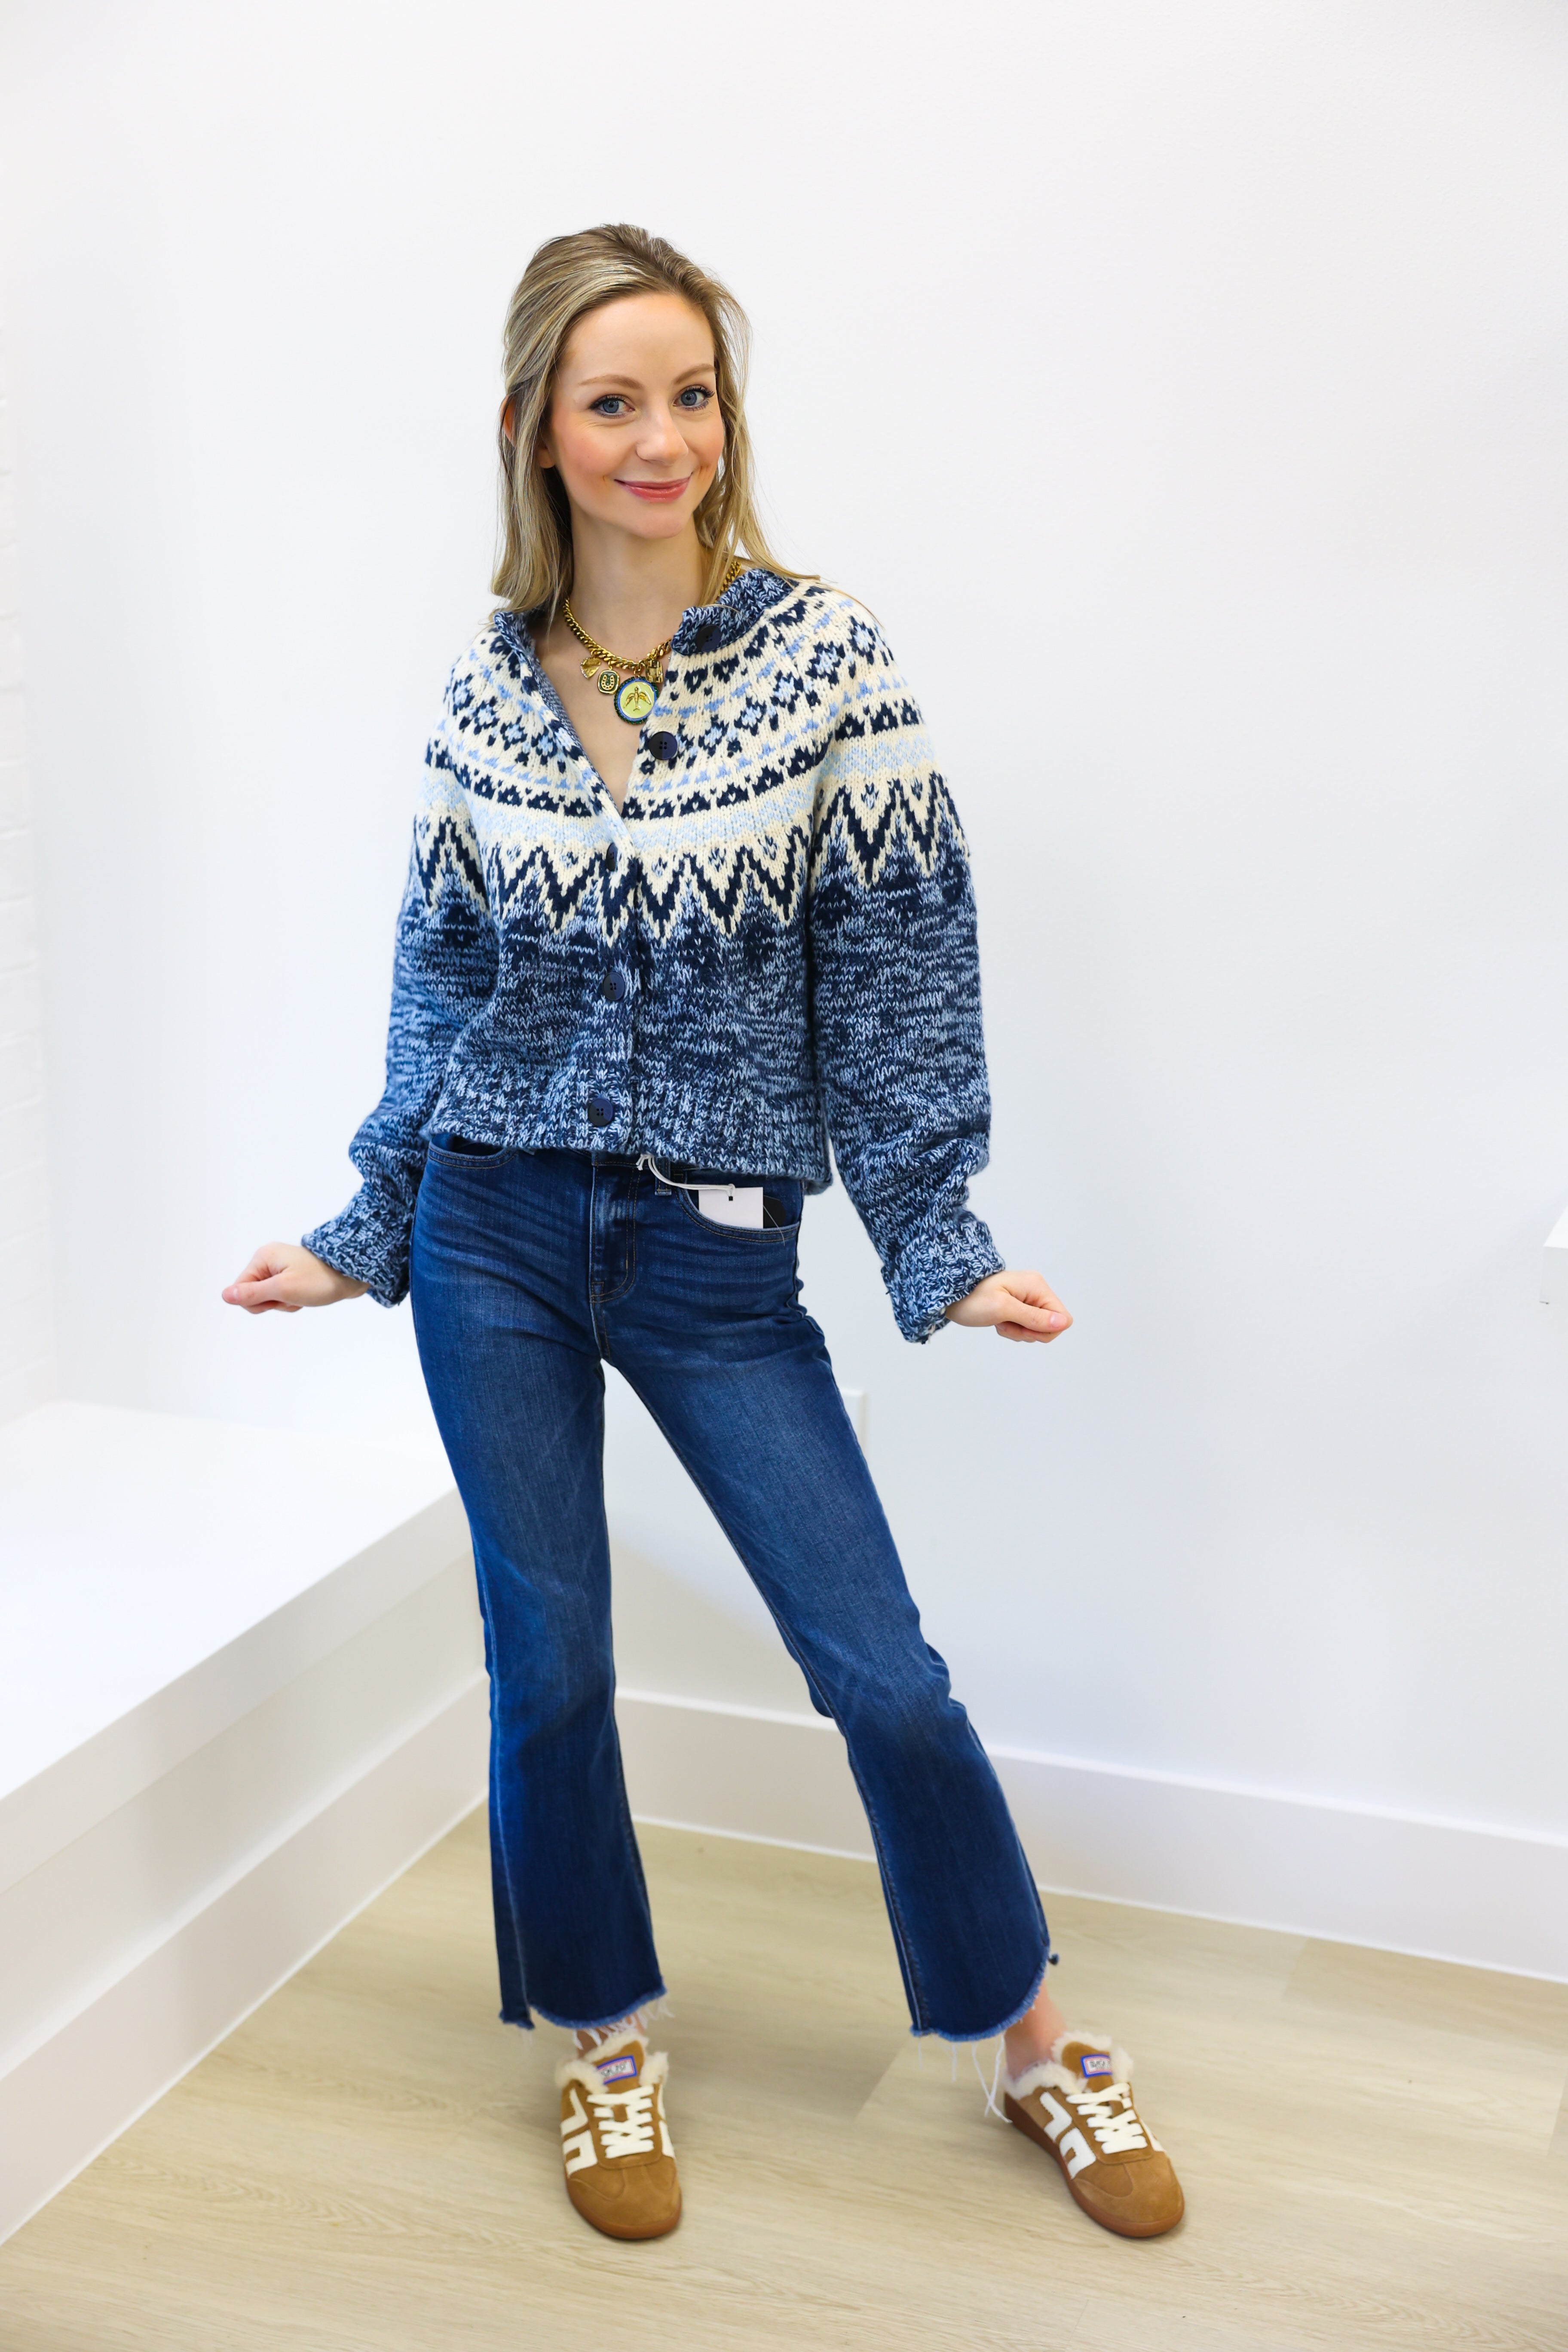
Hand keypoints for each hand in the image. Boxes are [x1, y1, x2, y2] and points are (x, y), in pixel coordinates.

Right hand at [222, 1243, 366, 1314]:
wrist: (352, 1274)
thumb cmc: (320, 1280)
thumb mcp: (283, 1290)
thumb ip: (252, 1294)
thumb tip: (224, 1296)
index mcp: (263, 1257)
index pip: (241, 1289)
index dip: (258, 1301)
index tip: (279, 1296)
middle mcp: (269, 1259)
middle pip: (255, 1295)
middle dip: (274, 1302)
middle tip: (294, 1296)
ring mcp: (280, 1267)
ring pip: (270, 1298)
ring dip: (286, 1303)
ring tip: (303, 1294)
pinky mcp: (291, 1275)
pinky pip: (283, 1296)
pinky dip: (294, 1301)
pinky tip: (307, 1295)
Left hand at [945, 1269, 1071, 1343]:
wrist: (951, 1295)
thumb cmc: (972, 1298)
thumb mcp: (1002, 1309)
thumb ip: (1034, 1317)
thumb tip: (1063, 1323)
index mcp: (1037, 1286)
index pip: (1062, 1318)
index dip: (1044, 1329)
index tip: (1021, 1324)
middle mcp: (1036, 1290)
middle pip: (1050, 1326)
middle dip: (1028, 1331)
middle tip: (1006, 1323)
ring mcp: (1028, 1298)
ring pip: (1037, 1329)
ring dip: (1018, 1331)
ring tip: (999, 1320)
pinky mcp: (1019, 1306)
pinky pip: (1026, 1327)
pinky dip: (1012, 1329)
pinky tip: (998, 1321)